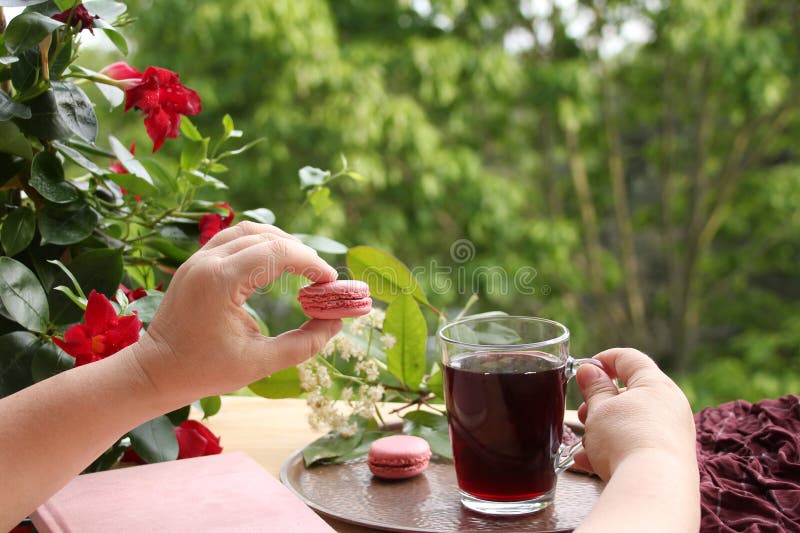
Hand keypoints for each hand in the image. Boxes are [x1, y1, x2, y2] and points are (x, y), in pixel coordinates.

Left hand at [131, 222, 342, 401]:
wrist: (155, 371)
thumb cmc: (204, 371)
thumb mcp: (260, 363)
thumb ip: (303, 343)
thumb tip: (335, 323)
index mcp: (221, 281)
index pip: (278, 253)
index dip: (311, 264)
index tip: (330, 283)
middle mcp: (208, 260)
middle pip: (268, 237)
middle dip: (301, 254)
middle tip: (322, 279)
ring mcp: (199, 257)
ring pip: (250, 230)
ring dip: (281, 243)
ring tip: (303, 267)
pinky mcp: (196, 261)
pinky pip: (234, 237)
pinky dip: (260, 243)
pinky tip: (275, 262)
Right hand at [573, 348, 696, 479]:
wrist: (653, 487)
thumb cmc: (625, 440)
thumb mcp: (600, 409)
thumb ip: (594, 388)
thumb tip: (589, 371)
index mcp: (655, 384)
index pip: (630, 359)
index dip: (605, 359)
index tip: (586, 368)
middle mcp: (670, 407)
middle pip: (630, 394)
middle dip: (601, 403)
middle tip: (584, 413)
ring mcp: (671, 435)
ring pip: (631, 423)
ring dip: (604, 430)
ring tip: (585, 442)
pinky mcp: (667, 460)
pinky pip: (636, 447)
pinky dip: (614, 450)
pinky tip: (589, 462)